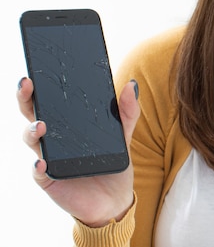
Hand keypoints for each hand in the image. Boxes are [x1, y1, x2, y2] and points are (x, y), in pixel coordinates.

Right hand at [18, 78, 139, 226]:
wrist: (115, 199)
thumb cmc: (113, 164)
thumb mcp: (124, 136)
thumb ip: (127, 112)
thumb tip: (131, 85)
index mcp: (68, 124)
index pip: (49, 100)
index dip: (40, 85)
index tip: (37, 70)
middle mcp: (54, 138)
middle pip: (32, 114)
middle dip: (26, 98)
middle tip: (28, 85)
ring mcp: (49, 158)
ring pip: (31, 140)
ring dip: (32, 130)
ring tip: (41, 125)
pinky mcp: (49, 180)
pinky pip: (38, 172)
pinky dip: (39, 166)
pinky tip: (43, 162)